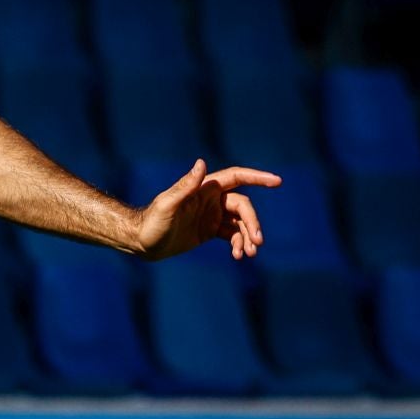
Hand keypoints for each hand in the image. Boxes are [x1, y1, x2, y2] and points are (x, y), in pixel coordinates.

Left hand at [136, 160, 280, 261]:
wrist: (141, 242)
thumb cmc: (152, 222)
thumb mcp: (167, 205)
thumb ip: (185, 186)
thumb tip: (202, 163)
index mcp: (205, 189)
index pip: (237, 177)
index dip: (258, 178)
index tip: (278, 181)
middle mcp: (211, 199)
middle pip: (243, 207)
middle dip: (253, 223)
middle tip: (257, 243)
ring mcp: (212, 215)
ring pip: (240, 222)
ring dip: (248, 237)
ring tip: (249, 254)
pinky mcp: (209, 230)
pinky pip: (232, 235)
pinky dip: (239, 244)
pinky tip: (239, 255)